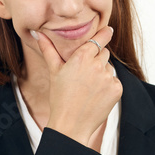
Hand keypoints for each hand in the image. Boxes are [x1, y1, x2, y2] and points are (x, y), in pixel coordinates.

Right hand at [31, 24, 121, 147]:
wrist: (71, 124)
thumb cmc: (60, 98)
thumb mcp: (54, 71)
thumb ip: (48, 49)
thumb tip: (38, 33)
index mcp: (82, 57)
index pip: (98, 39)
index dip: (104, 34)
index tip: (109, 29)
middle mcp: (97, 65)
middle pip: (104, 53)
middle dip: (96, 60)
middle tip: (84, 75)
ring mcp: (108, 77)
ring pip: (109, 68)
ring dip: (102, 74)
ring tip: (88, 88)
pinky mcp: (116, 89)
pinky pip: (114, 81)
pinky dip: (108, 87)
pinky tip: (95, 96)